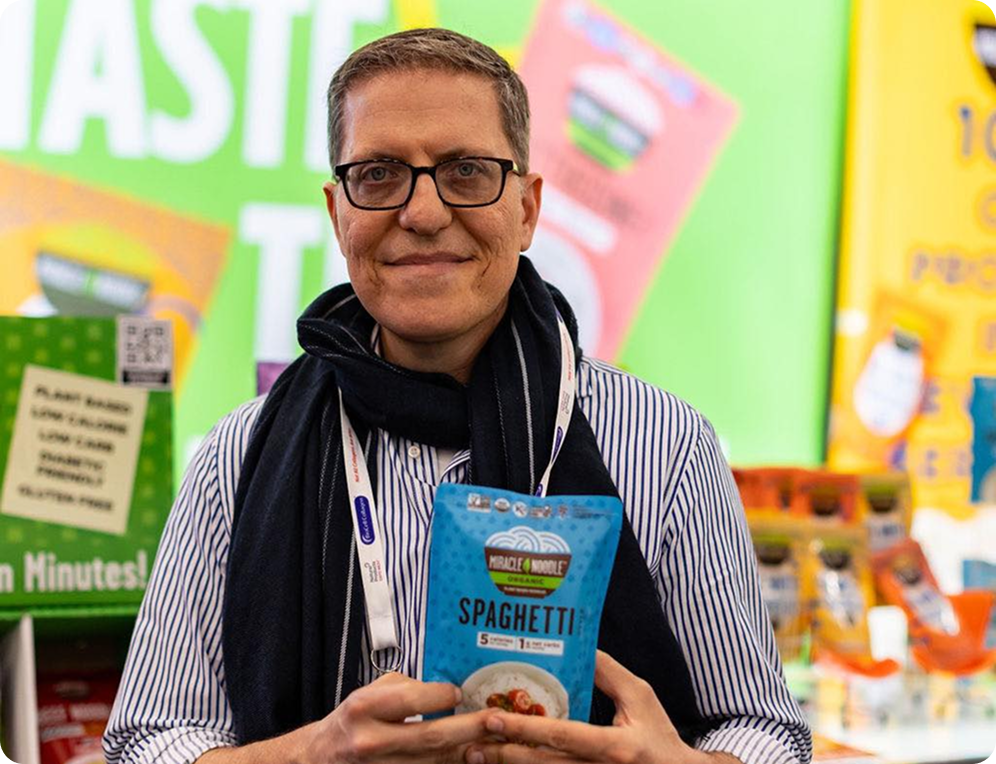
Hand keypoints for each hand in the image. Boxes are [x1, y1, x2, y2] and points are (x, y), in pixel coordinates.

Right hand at [299, 671, 495, 763]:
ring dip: (464, 753)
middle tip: (495, 719)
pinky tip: (464, 758)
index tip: (459, 694)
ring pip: (432, 763)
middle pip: (431, 737)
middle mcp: (370, 741)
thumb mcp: (368, 694)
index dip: (442, 696)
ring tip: (490, 742)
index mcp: (364, 708)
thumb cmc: (349, 722)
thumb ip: (405, 690)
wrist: (318, 759)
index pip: (412, 699)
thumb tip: (445, 692)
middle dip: (469, 728)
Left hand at [463, 651, 731, 763]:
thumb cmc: (658, 736)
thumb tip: (581, 644)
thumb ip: (609, 673)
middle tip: (471, 743)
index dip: (527, 728)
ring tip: (474, 756)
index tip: (495, 718)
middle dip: (505, 754)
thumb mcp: (640, 698)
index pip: (563, 736)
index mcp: (613, 747)